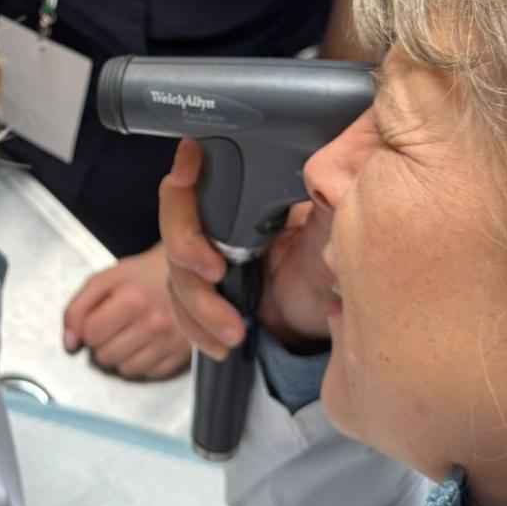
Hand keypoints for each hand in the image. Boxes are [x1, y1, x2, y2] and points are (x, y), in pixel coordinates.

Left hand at [63, 245, 191, 379]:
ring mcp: (170, 341)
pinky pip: (148, 375)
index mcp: (132, 299)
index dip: (88, 328)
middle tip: (116, 326)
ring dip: (121, 357)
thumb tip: (69, 344)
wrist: (187, 275)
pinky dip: (142, 364)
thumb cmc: (144, 276)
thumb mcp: (105, 280)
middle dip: (103, 344)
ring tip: (130, 335)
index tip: (99, 319)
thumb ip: (78, 308)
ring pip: (125, 370)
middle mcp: (154, 323)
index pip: (91, 334)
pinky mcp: (182, 355)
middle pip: (105, 356)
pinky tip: (146, 344)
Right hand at [159, 140, 333, 359]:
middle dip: (187, 245)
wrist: (319, 320)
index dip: (186, 170)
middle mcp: (218, 219)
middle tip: (214, 271)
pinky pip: (181, 305)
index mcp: (245, 195)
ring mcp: (204, 254)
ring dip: (199, 303)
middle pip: (175, 218)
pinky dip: (196, 327)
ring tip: (233, 331)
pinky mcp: (200, 288)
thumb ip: (326, 205)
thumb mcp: (331, 237)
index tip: (190, 161)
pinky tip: (219, 345)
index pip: (203, 173)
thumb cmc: (327, 270)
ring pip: (176, 268)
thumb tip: (323, 175)